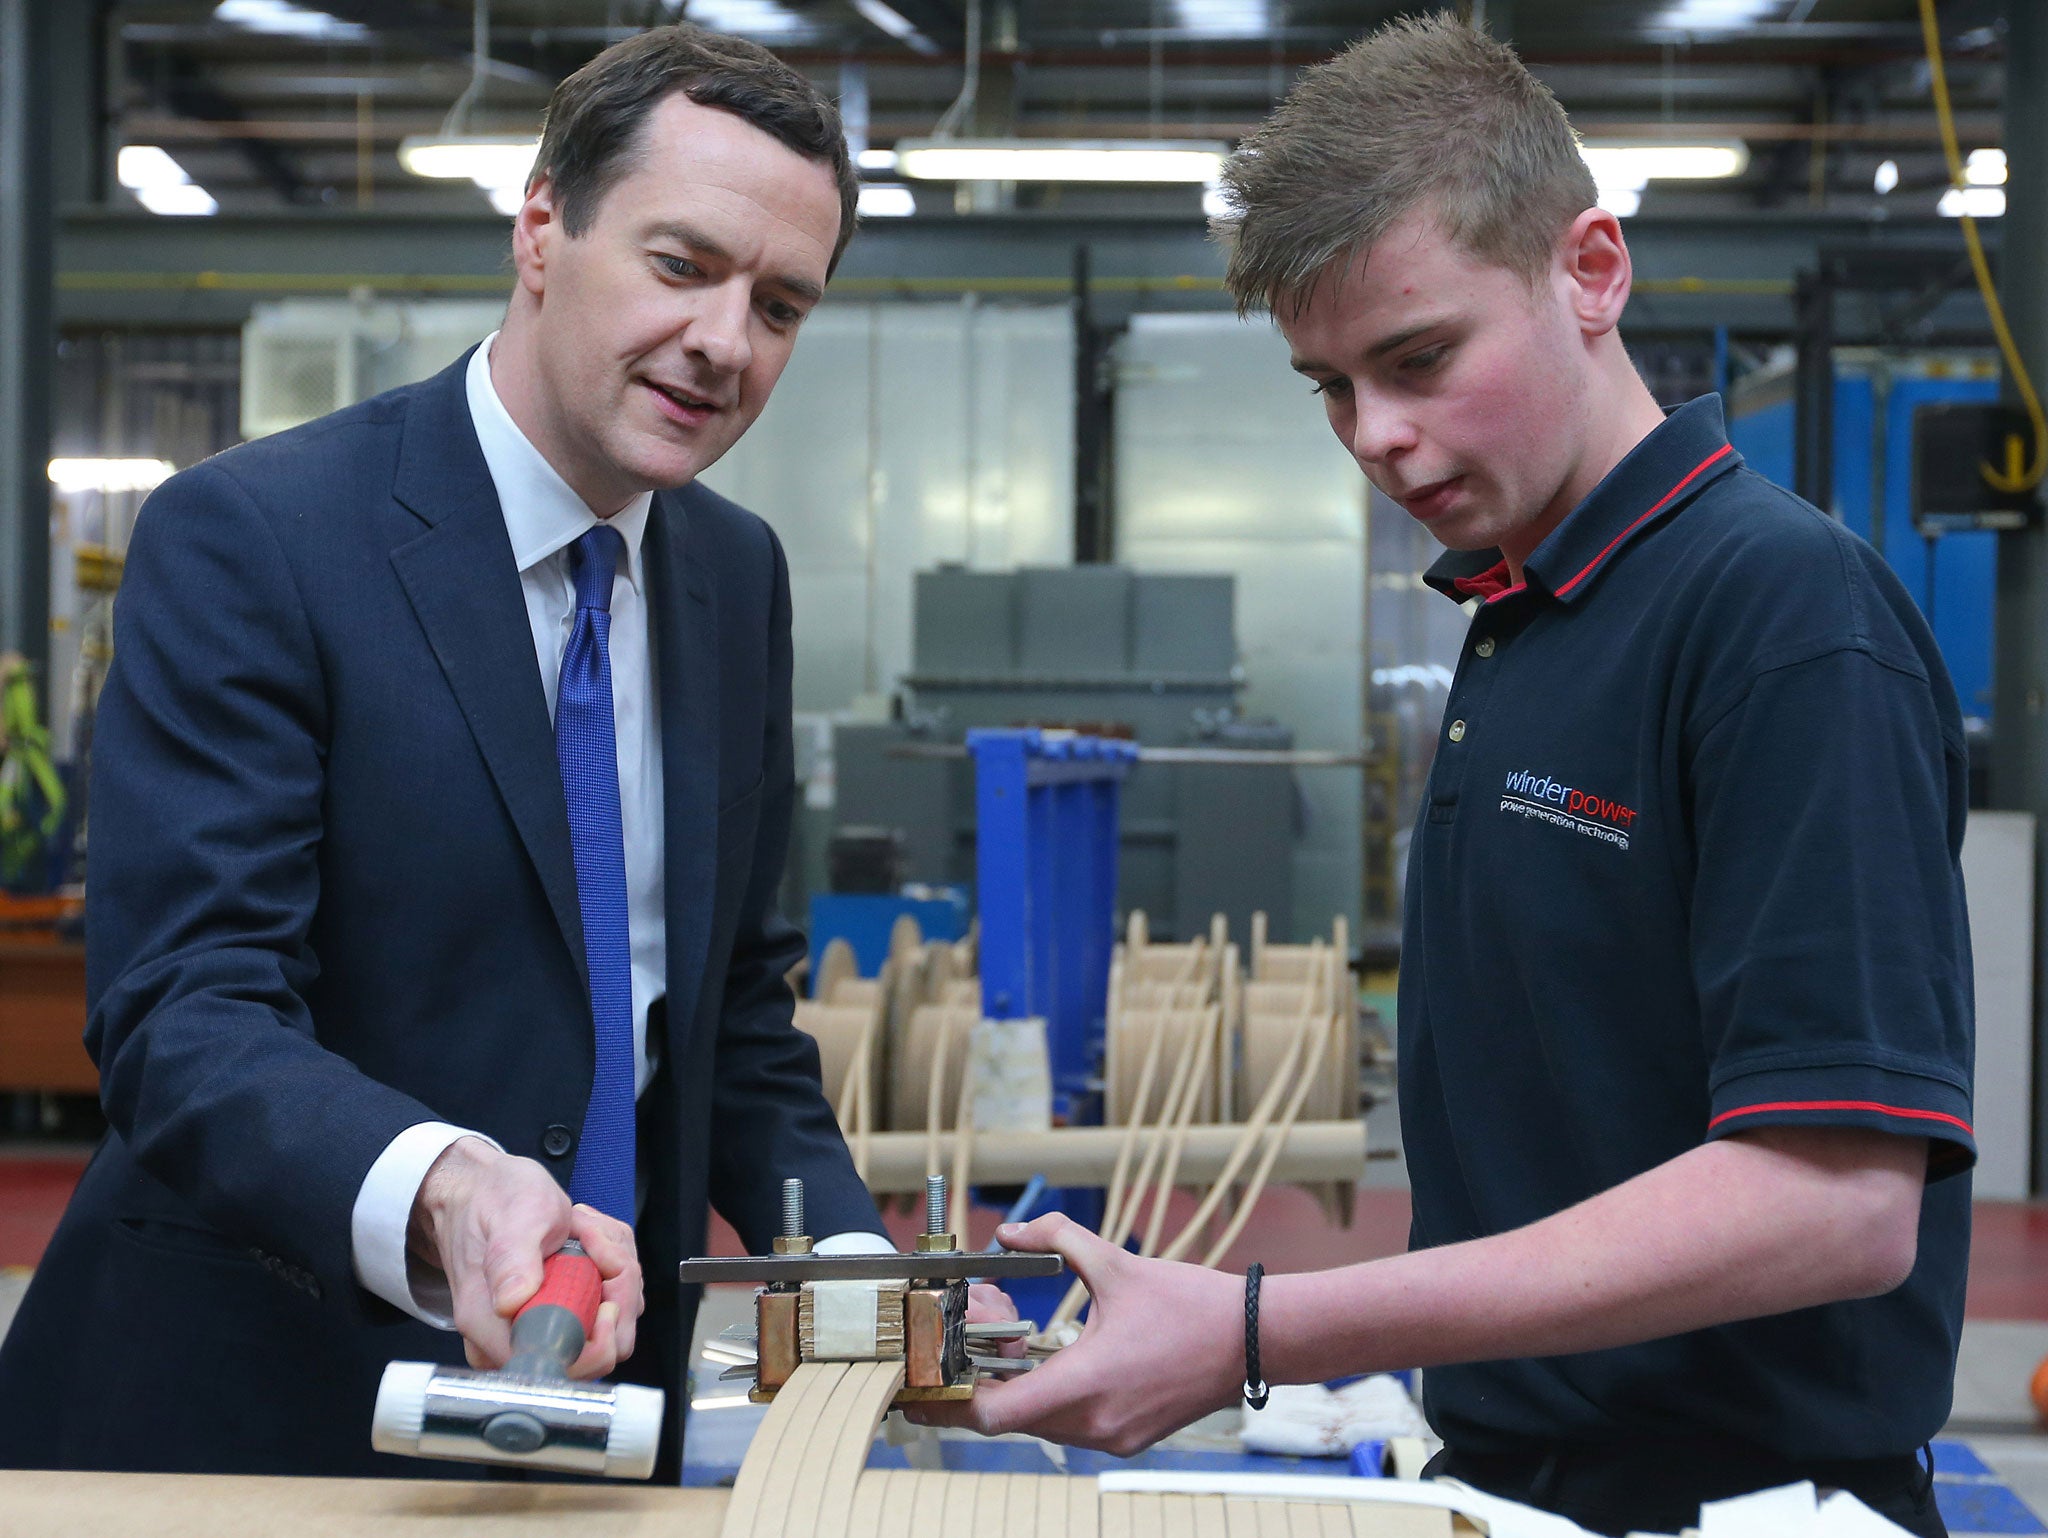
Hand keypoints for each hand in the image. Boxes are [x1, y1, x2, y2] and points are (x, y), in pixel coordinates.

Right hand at [410, 1137, 644, 1377]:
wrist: (479, 1191)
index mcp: (493, 1326)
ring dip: (613, 1273)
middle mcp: (510, 1341)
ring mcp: (533, 1331)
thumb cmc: (494, 1198)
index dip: (601, 1329)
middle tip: (596, 1239)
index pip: (566, 1365)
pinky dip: (608, 1271)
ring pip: (606, 1324)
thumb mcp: (513, 1217)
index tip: (602, 1276)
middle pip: (599, 1348)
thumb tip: (512, 1302)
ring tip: (584, 1231)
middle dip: (617, 1290)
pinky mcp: (553, 1316)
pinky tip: (586, 1240)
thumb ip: (512, 1259)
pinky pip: (601, 1307)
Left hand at [905, 1213, 1242, 1453]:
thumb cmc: (1189, 1304)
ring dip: (1019, 1384)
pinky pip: (1071, 1424)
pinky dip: (1051, 1394)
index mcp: (1085, 1383)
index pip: (994, 1415)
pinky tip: (1056, 1353)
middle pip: (1011, 1416)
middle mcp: (1094, 1423)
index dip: (952, 1402)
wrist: (1255, 1339)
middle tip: (986, 1328)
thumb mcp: (1115, 1263)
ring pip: (1039, 1422)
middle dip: (986, 1374)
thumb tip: (1008, 1233)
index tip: (926, 1385)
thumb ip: (1054, 1239)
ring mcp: (1113, 1437)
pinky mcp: (1128, 1438)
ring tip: (1018, 1334)